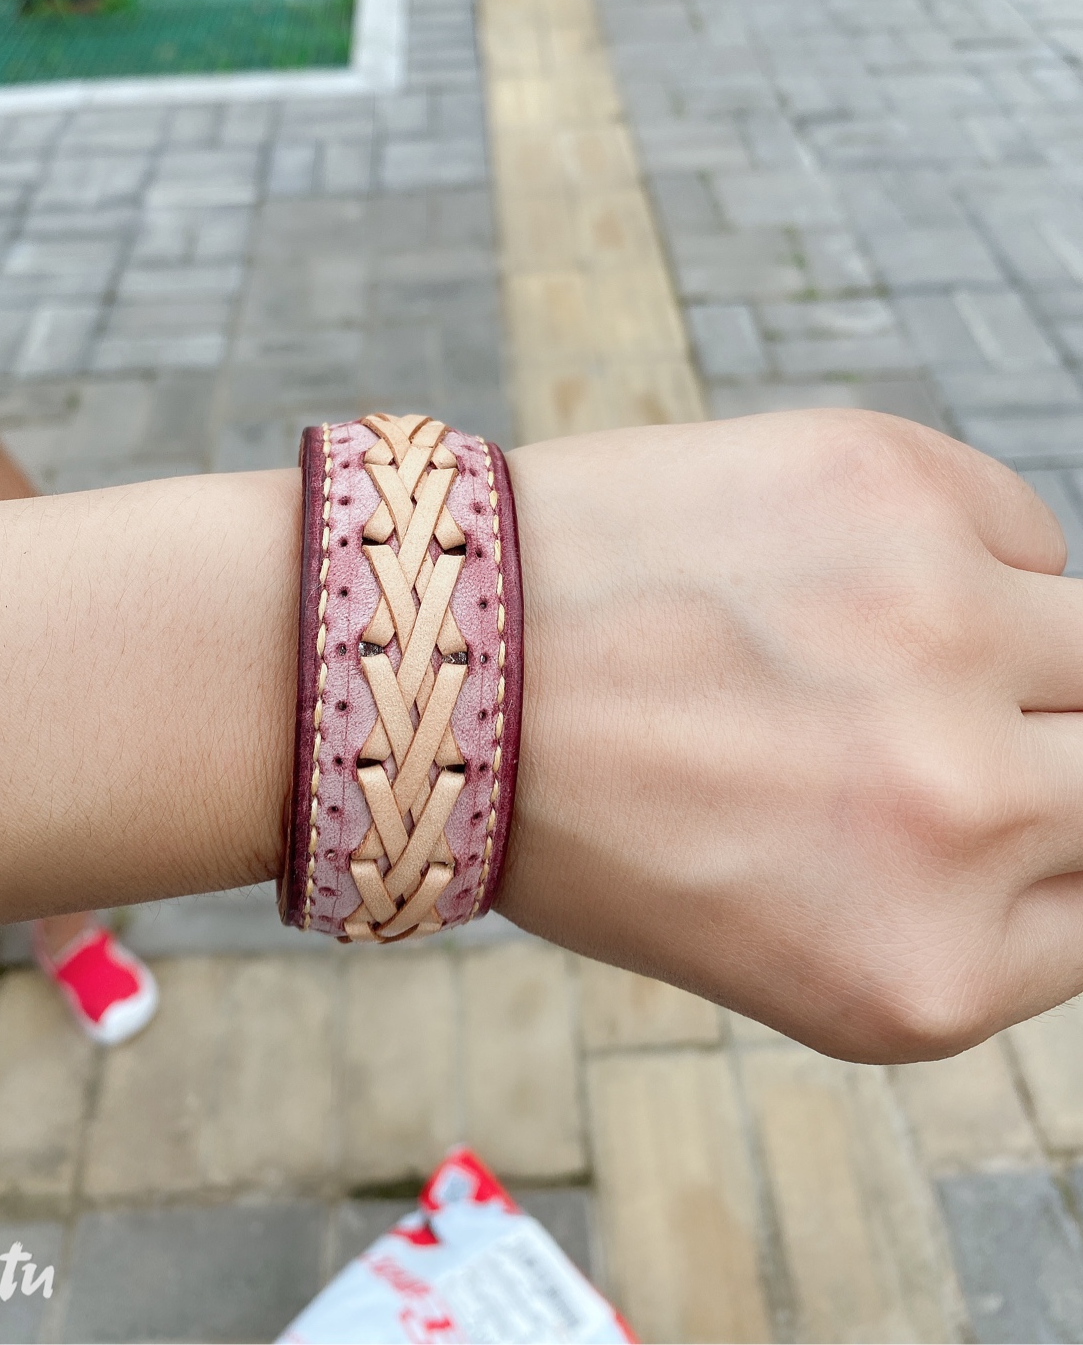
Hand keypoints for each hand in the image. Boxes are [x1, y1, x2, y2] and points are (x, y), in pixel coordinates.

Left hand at [501, 410, 1078, 1062]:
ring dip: (1015, 652)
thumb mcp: (794, 944)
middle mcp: (960, 811)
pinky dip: (969, 559)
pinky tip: (842, 575)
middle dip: (1059, 760)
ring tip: (879, 648)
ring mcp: (940, 632)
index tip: (1011, 798)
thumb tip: (1078, 800)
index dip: (1058, 847)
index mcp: (925, 972)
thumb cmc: (603, 814)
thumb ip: (965, 905)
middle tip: (928, 730)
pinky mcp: (896, 485)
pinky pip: (1024, 531)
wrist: (440, 663)